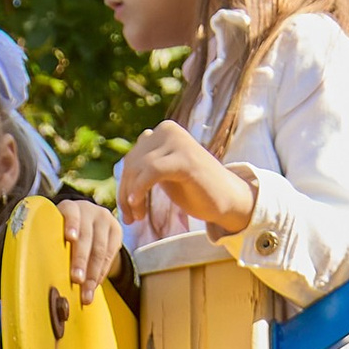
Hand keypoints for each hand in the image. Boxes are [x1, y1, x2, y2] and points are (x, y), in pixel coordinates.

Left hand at [57, 197, 123, 303]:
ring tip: (86, 292)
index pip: (70, 213)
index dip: (71, 225)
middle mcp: (88, 210)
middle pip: (86, 236)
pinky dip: (101, 272)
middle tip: (77, 280)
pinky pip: (110, 253)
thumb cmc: (64, 234)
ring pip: (100, 248)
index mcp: (69, 208)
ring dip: (93, 273)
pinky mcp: (116, 229)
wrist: (89, 223)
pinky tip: (95, 284)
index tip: (70, 238)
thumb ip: (53, 244)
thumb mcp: (56, 233)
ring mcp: (104, 219)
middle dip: (81, 260)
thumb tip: (45, 274)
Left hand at [116, 123, 258, 237]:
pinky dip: (140, 190)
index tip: (127, 210)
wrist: (227, 198)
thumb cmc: (194, 189)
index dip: (124, 186)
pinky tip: (138, 205)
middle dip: (125, 194)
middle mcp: (168, 130)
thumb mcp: (165, 173)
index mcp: (163, 131)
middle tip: (131, 218)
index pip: (131, 158)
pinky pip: (151, 172)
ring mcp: (178, 142)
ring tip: (138, 217)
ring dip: (132, 197)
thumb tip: (122, 169)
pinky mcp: (184, 158)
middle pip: (132, 164)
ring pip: (139, 169)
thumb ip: (146, 165)